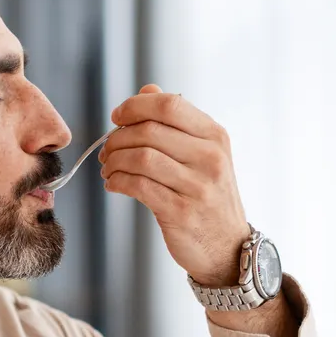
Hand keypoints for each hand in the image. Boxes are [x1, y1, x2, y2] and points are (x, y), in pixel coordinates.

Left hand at [99, 85, 249, 285]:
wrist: (228, 247)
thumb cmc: (210, 196)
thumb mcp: (204, 154)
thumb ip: (177, 121)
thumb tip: (147, 90)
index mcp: (215, 137)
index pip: (169, 104)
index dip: (135, 106)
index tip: (117, 117)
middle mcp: (210, 158)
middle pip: (149, 131)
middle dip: (117, 138)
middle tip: (107, 151)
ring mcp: (197, 186)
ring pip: (141, 158)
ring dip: (114, 161)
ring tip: (108, 169)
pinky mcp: (180, 212)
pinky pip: (139, 187)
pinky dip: (118, 182)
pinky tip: (113, 184)